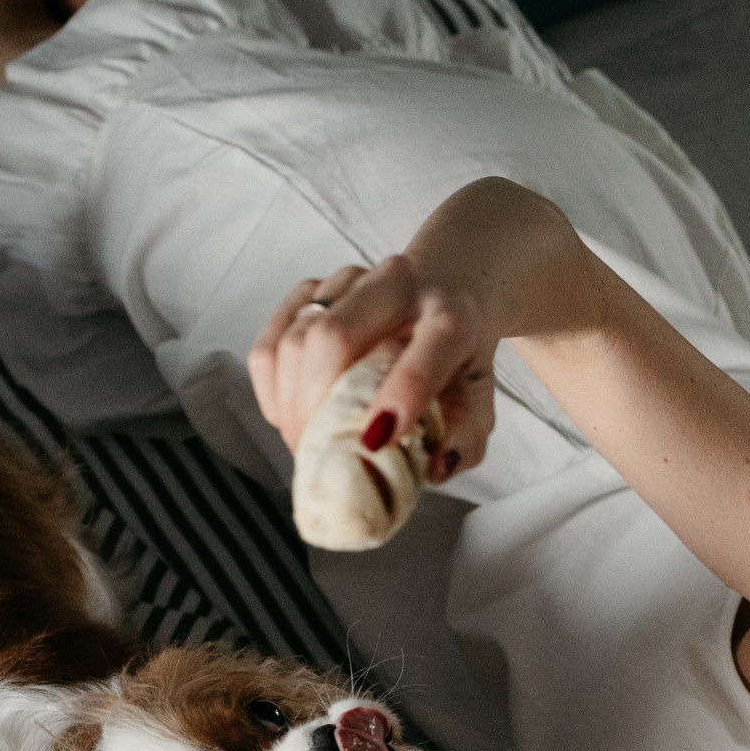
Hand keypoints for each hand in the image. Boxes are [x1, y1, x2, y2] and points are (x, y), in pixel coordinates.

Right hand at [248, 254, 499, 484]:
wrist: (446, 285)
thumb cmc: (457, 354)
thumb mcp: (479, 397)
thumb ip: (465, 438)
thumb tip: (432, 468)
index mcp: (449, 319)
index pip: (423, 355)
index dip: (398, 397)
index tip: (374, 443)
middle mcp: (398, 287)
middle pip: (332, 338)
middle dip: (314, 406)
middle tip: (315, 452)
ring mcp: (349, 281)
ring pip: (294, 339)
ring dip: (290, 403)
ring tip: (305, 439)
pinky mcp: (312, 289)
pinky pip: (270, 342)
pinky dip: (272, 388)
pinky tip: (291, 409)